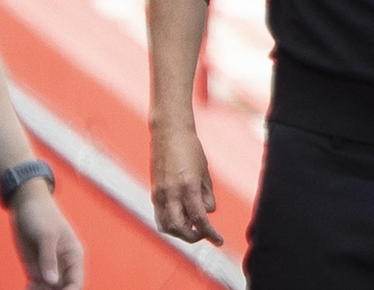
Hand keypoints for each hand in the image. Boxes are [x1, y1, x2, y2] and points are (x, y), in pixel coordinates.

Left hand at [9, 184, 83, 289]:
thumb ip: (49, 258)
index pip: (76, 282)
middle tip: (38, 288)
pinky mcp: (34, 268)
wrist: (25, 206)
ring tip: (31, 286)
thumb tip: (52, 281)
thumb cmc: (42, 215)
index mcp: (74, 256)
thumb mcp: (46, 235)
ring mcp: (48, 267)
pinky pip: (36, 286)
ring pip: (49, 289)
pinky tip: (27, 287)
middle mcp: (63, 265)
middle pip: (63, 288)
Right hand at [150, 124, 223, 245]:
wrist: (169, 133)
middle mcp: (171, 193)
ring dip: (180, 234)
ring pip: (167, 226)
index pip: (199, 218)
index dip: (209, 233)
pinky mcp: (154, 192)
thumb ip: (206, 194)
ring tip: (193, 231)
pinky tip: (181, 222)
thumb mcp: (205, 172)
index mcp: (188, 186)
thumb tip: (208, 212)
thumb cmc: (191, 150)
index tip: (219, 241)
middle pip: (180, 227)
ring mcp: (160, 194)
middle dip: (194, 236)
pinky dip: (170, 225)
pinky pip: (160, 217)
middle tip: (206, 235)